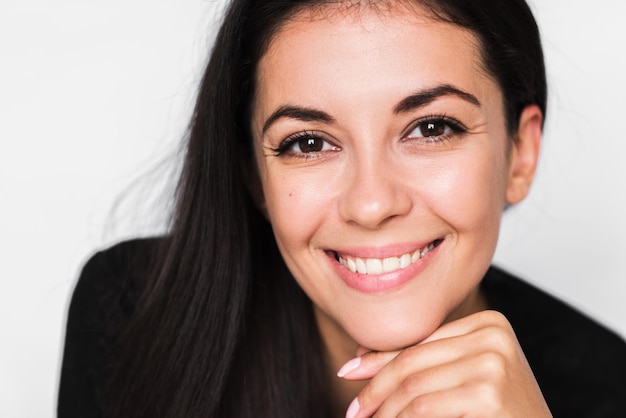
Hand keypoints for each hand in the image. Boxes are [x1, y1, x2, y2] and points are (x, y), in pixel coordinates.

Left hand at [337, 310, 551, 417]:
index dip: (378, 359)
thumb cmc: (500, 414)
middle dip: (374, 387)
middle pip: (413, 361)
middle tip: (353, 411)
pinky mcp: (489, 392)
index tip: (347, 373)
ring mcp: (494, 360)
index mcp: (488, 323)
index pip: (419, 342)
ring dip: (384, 410)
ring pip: (413, 385)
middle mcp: (493, 334)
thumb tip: (359, 358)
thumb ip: (421, 363)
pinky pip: (423, 407)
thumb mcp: (460, 379)